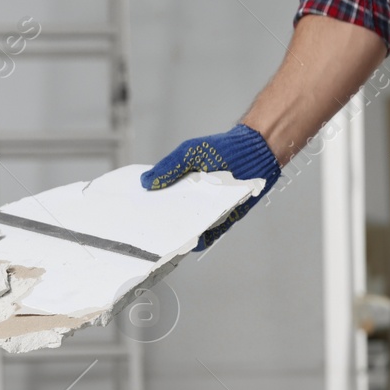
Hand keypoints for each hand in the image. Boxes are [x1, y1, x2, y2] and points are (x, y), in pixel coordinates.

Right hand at [140, 123, 280, 249]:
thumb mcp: (189, 152)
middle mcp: (192, 201)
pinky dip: (201, 239)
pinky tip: (192, 238)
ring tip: (168, 238)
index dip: (148, 207)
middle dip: (161, 225)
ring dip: (180, 235)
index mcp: (180, 186)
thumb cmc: (220, 150)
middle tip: (149, 231)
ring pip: (189, 230)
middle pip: (172, 219)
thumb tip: (145, 182)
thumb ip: (169, 167)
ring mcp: (207, 212)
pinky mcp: (223, 221)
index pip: (160, 200)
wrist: (253, 155)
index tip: (136, 213)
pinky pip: (209, 235)